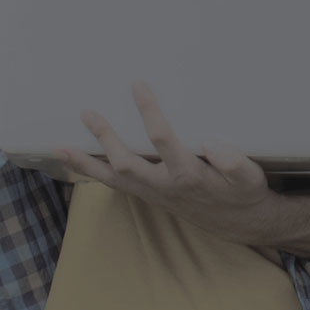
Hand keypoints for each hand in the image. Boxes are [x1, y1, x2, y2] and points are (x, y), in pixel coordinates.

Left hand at [56, 83, 290, 242]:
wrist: (240, 223)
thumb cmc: (244, 193)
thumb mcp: (249, 177)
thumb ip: (233, 161)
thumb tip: (212, 142)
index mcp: (189, 176)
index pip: (163, 140)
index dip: (149, 112)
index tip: (138, 85)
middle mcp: (165, 187)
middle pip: (126, 163)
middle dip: (105, 138)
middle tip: (88, 113)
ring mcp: (154, 194)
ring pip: (114, 179)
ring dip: (86, 163)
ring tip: (60, 148)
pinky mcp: (150, 196)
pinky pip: (117, 185)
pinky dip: (96, 173)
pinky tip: (79, 161)